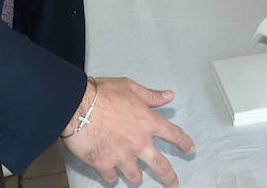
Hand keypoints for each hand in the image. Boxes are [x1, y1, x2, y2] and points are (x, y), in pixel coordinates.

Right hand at [61, 77, 194, 187]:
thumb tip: (168, 96)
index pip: (174, 135)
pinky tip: (109, 170)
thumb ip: (150, 96)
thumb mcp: (130, 87)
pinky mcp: (105, 165)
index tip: (190, 149)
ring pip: (135, 177)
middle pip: (161, 167)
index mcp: (148, 122)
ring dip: (135, 176)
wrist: (76, 105)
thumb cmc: (101, 93)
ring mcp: (122, 156)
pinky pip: (112, 178)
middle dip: (169, 178)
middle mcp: (139, 142)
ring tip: (134, 175)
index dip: (185, 144)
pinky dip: (111, 175)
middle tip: (173, 183)